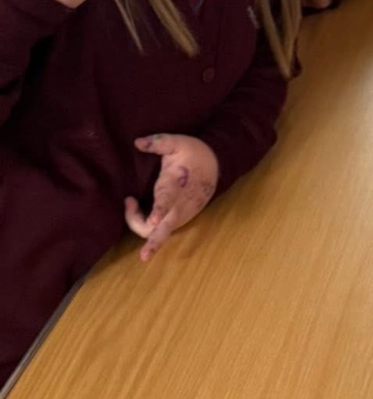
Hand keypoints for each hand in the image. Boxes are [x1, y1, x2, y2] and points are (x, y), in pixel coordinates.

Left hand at [124, 134, 218, 261]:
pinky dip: (148, 227)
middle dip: (155, 243)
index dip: (160, 210)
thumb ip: (158, 142)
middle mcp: (179, 205)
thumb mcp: (178, 141)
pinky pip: (162, 229)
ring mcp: (181, 214)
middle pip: (166, 230)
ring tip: (130, 203)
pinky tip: (138, 212)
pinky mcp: (180, 217)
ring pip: (160, 232)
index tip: (155, 219)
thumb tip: (137, 142)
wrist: (216, 164)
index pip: (168, 200)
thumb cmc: (193, 153)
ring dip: (143, 228)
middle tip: (144, 256)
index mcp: (176, 185)